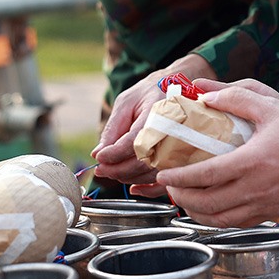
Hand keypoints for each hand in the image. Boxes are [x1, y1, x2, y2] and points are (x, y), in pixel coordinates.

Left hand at [92, 54, 216, 187]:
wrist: (177, 87)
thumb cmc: (149, 93)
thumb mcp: (126, 102)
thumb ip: (113, 127)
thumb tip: (98, 153)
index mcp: (159, 114)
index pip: (134, 142)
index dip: (113, 154)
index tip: (99, 157)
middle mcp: (172, 133)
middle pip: (142, 162)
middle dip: (116, 169)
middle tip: (101, 169)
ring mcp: (179, 148)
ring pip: (150, 175)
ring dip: (127, 178)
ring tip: (112, 171)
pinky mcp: (181, 159)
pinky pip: (166, 182)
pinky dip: (148, 190)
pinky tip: (134, 188)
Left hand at [154, 83, 278, 226]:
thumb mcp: (271, 106)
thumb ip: (236, 97)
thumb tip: (205, 94)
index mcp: (253, 161)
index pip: (206, 175)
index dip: (180, 178)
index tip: (163, 174)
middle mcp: (256, 188)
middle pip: (207, 203)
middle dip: (182, 198)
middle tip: (170, 188)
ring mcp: (264, 204)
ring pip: (220, 220)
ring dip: (196, 213)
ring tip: (185, 200)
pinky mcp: (272, 212)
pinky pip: (237, 223)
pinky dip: (217, 219)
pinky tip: (211, 208)